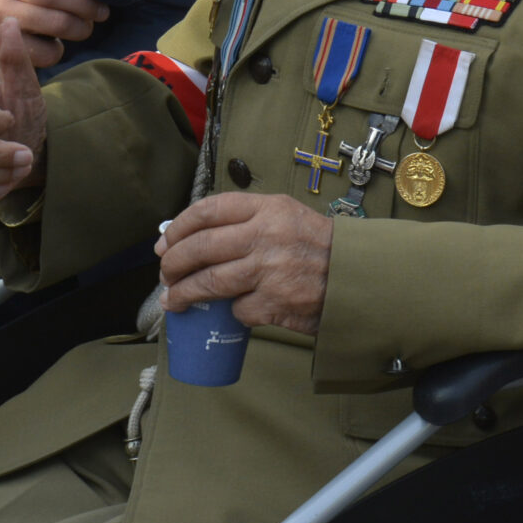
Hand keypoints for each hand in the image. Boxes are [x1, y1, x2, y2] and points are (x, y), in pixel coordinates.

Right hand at [0, 0, 107, 90]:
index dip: (85, 2)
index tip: (101, 9)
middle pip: (60, 22)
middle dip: (81, 27)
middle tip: (86, 28)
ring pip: (49, 52)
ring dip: (57, 50)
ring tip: (49, 45)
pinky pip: (23, 69)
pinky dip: (30, 66)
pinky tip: (21, 58)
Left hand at [156, 192, 333, 335]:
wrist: (357, 274)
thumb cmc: (318, 246)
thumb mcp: (286, 216)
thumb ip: (247, 222)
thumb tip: (196, 238)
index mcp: (267, 209)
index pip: (208, 211)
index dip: (179, 227)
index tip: (166, 241)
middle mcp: (265, 236)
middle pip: (201, 248)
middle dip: (174, 263)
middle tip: (166, 273)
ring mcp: (269, 270)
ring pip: (209, 282)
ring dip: (185, 294)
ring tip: (175, 300)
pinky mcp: (274, 302)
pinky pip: (239, 309)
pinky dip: (234, 312)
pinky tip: (237, 311)